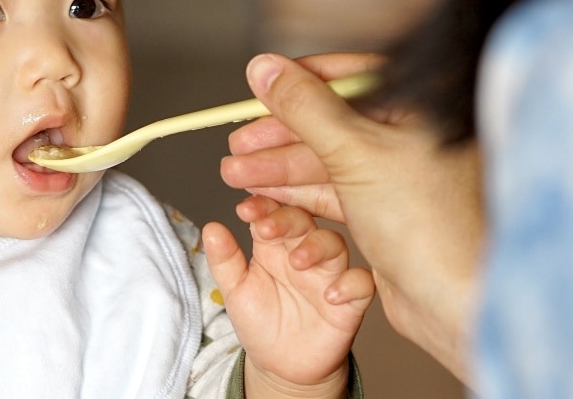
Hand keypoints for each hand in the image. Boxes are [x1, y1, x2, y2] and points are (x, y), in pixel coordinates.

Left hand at [202, 196, 374, 396]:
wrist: (281, 366)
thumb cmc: (261, 322)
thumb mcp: (236, 292)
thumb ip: (225, 261)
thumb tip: (211, 228)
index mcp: (276, 244)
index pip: (273, 213)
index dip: (263, 206)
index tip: (245, 210)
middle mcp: (305, 253)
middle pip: (305, 222)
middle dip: (288, 221)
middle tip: (267, 230)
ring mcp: (329, 275)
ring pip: (335, 245)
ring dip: (318, 247)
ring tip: (297, 261)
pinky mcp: (350, 301)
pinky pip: (362, 284)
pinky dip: (351, 284)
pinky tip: (331, 295)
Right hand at [219, 53, 485, 383]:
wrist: (452, 298)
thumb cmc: (424, 222)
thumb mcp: (354, 152)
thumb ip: (304, 107)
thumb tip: (265, 67)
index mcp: (419, 107)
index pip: (350, 77)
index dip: (300, 82)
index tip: (261, 86)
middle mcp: (411, 136)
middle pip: (332, 121)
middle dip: (279, 135)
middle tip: (237, 145)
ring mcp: (398, 175)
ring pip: (328, 161)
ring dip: (280, 168)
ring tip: (235, 175)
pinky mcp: (385, 211)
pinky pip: (334, 191)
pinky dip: (299, 193)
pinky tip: (264, 195)